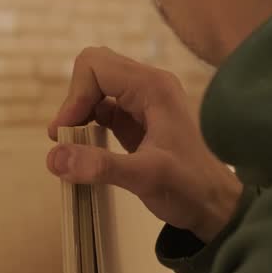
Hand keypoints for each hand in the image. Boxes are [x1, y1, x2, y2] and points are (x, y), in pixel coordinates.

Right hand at [47, 47, 241, 242]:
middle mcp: (149, 85)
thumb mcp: (146, 177)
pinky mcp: (138, 120)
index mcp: (153, 87)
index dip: (74, 95)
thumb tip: (54, 157)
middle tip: (66, 136)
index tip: (65, 132)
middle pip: (95, 69)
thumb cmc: (190, 188)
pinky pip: (104, 107)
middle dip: (74, 100)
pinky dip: (88, 121)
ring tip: (70, 143)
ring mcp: (144, 101)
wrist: (217, 207)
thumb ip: (100, 166)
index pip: (96, 66)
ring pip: (97, 87)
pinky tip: (85, 146)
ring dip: (79, 111)